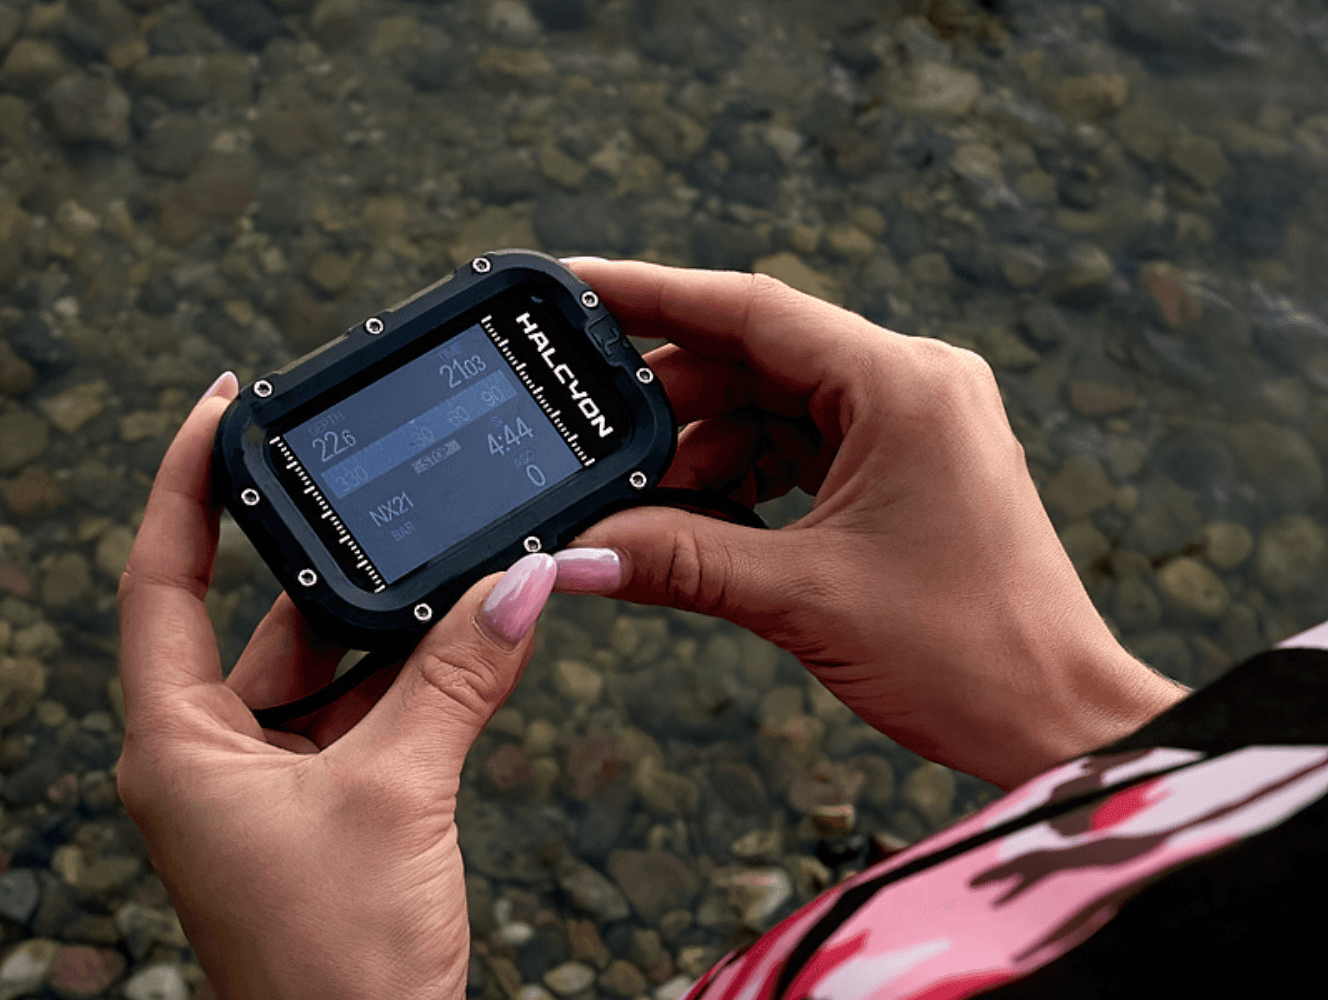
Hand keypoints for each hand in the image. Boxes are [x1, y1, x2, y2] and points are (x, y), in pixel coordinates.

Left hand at [114, 373, 557, 999]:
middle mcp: (200, 755)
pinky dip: (402, 679)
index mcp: (173, 741)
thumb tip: (522, 582)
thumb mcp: (399, 796)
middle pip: (252, 616)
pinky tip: (459, 638)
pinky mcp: (309, 813)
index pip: (159, 576)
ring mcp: (255, 787)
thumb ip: (456, 680)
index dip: (185, 479)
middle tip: (378, 479)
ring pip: (313, 667)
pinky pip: (351, 715)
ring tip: (445, 556)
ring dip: (380, 625)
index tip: (226, 402)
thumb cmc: (337, 966)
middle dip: (325, 556)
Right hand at [552, 260, 1185, 789]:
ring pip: (770, 405)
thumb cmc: (966, 655)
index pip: (751, 310)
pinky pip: (798, 447)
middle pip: (754, 357)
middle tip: (588, 439)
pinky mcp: (905, 468)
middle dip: (668, 399)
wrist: (1059, 722)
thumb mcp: (803, 599)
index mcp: (903, 386)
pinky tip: (695, 520)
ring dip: (702, 449)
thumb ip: (678, 561)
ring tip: (642, 503)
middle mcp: (912, 385)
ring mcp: (912, 425)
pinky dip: (740, 477)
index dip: (651, 293)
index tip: (573, 286)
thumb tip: (571, 556)